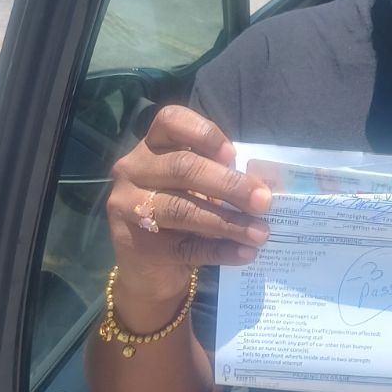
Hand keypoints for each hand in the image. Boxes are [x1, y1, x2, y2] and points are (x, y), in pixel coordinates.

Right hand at [106, 105, 269, 310]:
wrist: (150, 270)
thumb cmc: (182, 216)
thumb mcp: (197, 189)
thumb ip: (220, 179)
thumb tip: (263, 188)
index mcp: (151, 147)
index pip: (170, 121)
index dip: (204, 134)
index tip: (233, 154)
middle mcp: (133, 170)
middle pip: (182, 168)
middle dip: (230, 184)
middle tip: (264, 201)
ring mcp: (128, 208)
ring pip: (182, 209)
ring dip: (228, 222)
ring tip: (260, 233)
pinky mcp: (137, 245)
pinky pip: (185, 246)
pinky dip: (221, 250)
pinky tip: (245, 253)